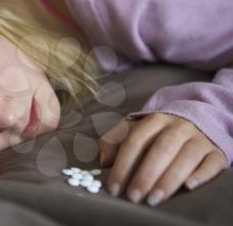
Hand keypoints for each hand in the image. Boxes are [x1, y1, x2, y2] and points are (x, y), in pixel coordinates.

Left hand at [98, 113, 227, 205]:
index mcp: (154, 120)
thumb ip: (114, 141)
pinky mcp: (215, 152)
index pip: (135, 140)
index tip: (114, 187)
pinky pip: (211, 162)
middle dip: (146, 174)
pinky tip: (189, 186)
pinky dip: (201, 174)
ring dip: (169, 179)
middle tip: (133, 196)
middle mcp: (178, 127)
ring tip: (154, 198)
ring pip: (186, 156)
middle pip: (162, 148)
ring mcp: (198, 138)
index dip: (123, 164)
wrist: (193, 121)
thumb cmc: (157, 133)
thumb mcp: (133, 131)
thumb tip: (103, 160)